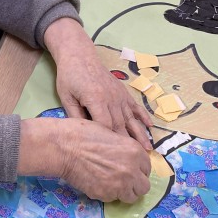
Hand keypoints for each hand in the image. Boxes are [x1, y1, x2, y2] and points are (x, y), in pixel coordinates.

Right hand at [18, 117, 150, 202]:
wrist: (64, 147)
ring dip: (124, 192)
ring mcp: (120, 185)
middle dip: (135, 184)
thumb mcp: (111, 134)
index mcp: (135, 152)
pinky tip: (96, 182)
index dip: (137, 169)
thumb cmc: (84, 133)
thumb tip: (128, 158)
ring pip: (131, 197)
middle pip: (144, 187)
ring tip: (111, 184)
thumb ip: (125, 148)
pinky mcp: (105, 195)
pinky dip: (107, 193)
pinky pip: (112, 199)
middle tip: (122, 180)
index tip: (129, 169)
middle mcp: (132, 170)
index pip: (147, 169)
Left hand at [44, 18, 151, 149]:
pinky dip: (143, 117)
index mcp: (96, 99)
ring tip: (148, 150)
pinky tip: (150, 128)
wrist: (79, 55)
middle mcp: (112, 98)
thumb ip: (75, 116)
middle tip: (137, 162)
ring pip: (131, 118)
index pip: (106, 125)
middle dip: (129, 145)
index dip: (110, 142)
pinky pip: (135, 106)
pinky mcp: (123, 92)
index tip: (113, 157)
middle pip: (121, 125)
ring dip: (140, 134)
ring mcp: (119, 95)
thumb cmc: (69, 77)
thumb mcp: (66, 97)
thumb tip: (84, 136)